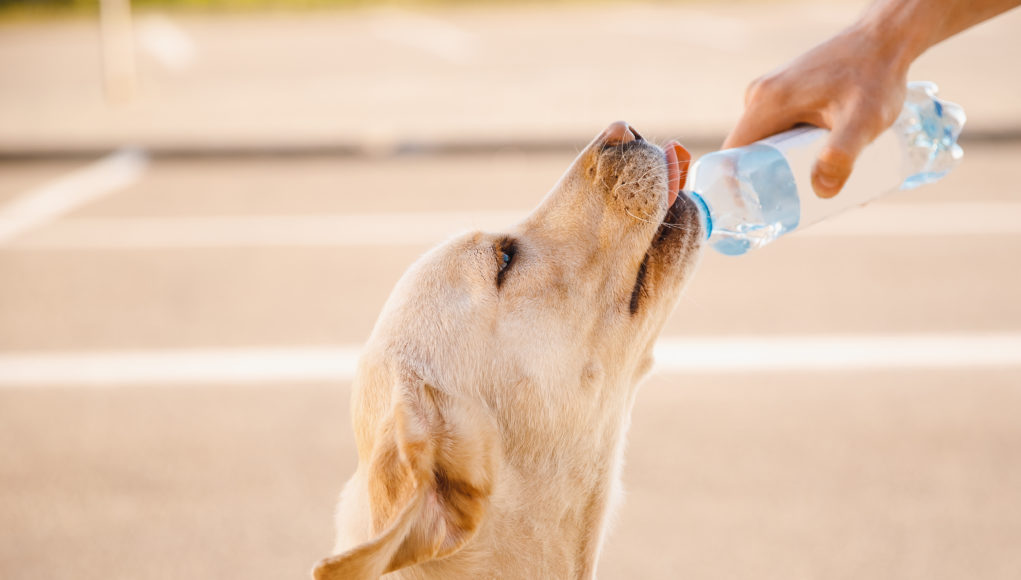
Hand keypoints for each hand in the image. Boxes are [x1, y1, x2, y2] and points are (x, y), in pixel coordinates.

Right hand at [723, 23, 909, 197]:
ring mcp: (771, 92)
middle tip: (795, 209)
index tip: (754, 214)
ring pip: (765, 141)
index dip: (736, 189)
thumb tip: (822, 193)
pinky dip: (790, 149)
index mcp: (766, 103)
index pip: (732, 156)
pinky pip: (777, 128)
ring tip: (813, 187)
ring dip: (782, 167)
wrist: (888, 39)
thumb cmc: (876, 76)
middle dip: (768, 183)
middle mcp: (760, 96)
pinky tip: (816, 160)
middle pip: (749, 153)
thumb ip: (842, 155)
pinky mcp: (785, 91)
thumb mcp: (864, 120)